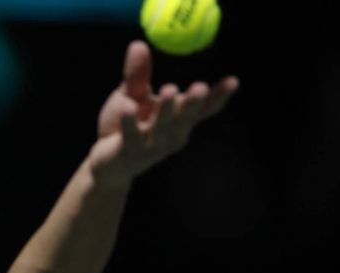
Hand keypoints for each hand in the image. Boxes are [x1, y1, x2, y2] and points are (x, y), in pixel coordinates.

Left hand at [88, 40, 238, 187]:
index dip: (218, 97)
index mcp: (179, 122)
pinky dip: (130, 122)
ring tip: (169, 89)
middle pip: (185, 118)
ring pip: (161, 127)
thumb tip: (138, 43)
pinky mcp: (130, 153)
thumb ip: (138, 74)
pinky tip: (128, 108)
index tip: (233, 80)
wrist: (106, 164)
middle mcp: (172, 136)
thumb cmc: (124, 126)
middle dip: (193, 103)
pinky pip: (131, 136)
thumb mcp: (132, 96)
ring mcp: (152, 148)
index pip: (203, 110)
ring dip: (166, 110)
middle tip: (200, 86)